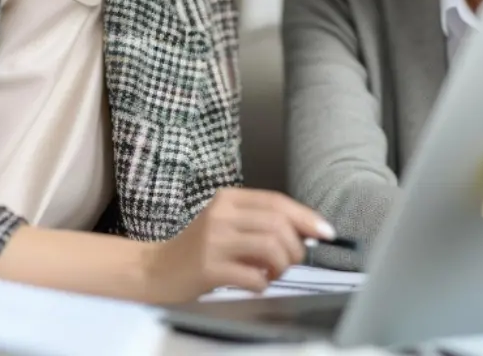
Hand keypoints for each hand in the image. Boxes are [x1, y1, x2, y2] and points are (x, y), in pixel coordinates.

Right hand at [141, 187, 334, 303]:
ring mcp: (213, 241)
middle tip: (291, 262)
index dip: (306, 217)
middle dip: (296, 247)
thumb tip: (307, 231)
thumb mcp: (227, 224)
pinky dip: (263, 283)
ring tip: (273, 273)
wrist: (157, 269)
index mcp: (228, 199)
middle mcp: (221, 215)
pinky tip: (255, 283)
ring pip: (270, 247)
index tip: (326, 232)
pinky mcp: (208, 268)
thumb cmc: (200, 249)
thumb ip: (260, 222)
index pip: (276, 202)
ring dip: (282, 265)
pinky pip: (253, 276)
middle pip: (278, 224)